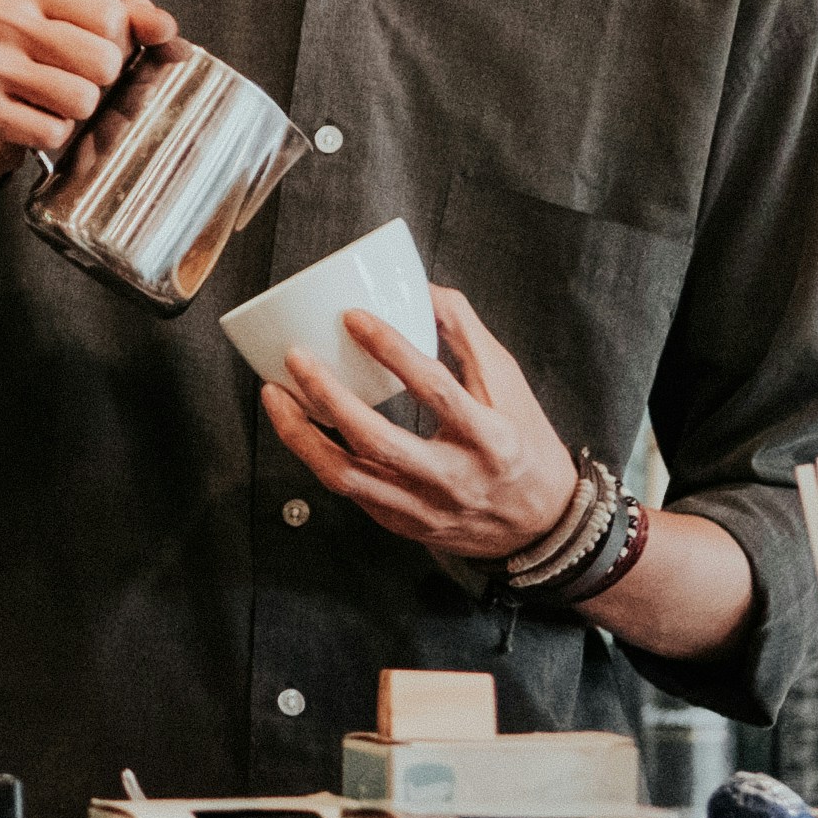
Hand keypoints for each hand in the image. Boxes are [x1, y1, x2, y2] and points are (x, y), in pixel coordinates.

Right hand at [0, 0, 175, 194]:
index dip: (115, 43)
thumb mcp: (70, 24)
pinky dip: (51, 134)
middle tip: (71, 80)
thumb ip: (125, 18)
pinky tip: (28, 121)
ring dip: (76, 112)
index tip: (90, 49)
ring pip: (81, 99)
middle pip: (102, 60)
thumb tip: (167, 29)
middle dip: (99, 82)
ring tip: (50, 102)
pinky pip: (52, 132)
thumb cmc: (27, 62)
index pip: (110, 15)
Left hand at [258, 285, 578, 564]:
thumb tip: (423, 289)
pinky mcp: (402, 524)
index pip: (436, 389)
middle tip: (296, 357)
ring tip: (275, 395)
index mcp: (490, 438)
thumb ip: (466, 334)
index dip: (392, 349)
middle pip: (377, 440)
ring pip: (347, 476)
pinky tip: (296, 428)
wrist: (542, 528)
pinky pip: (348, 490)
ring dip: (301, 435)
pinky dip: (316, 457)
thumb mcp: (508, 384)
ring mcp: (423, 508)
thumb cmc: (524, 447)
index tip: (354, 317)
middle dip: (327, 395)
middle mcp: (454, 478)